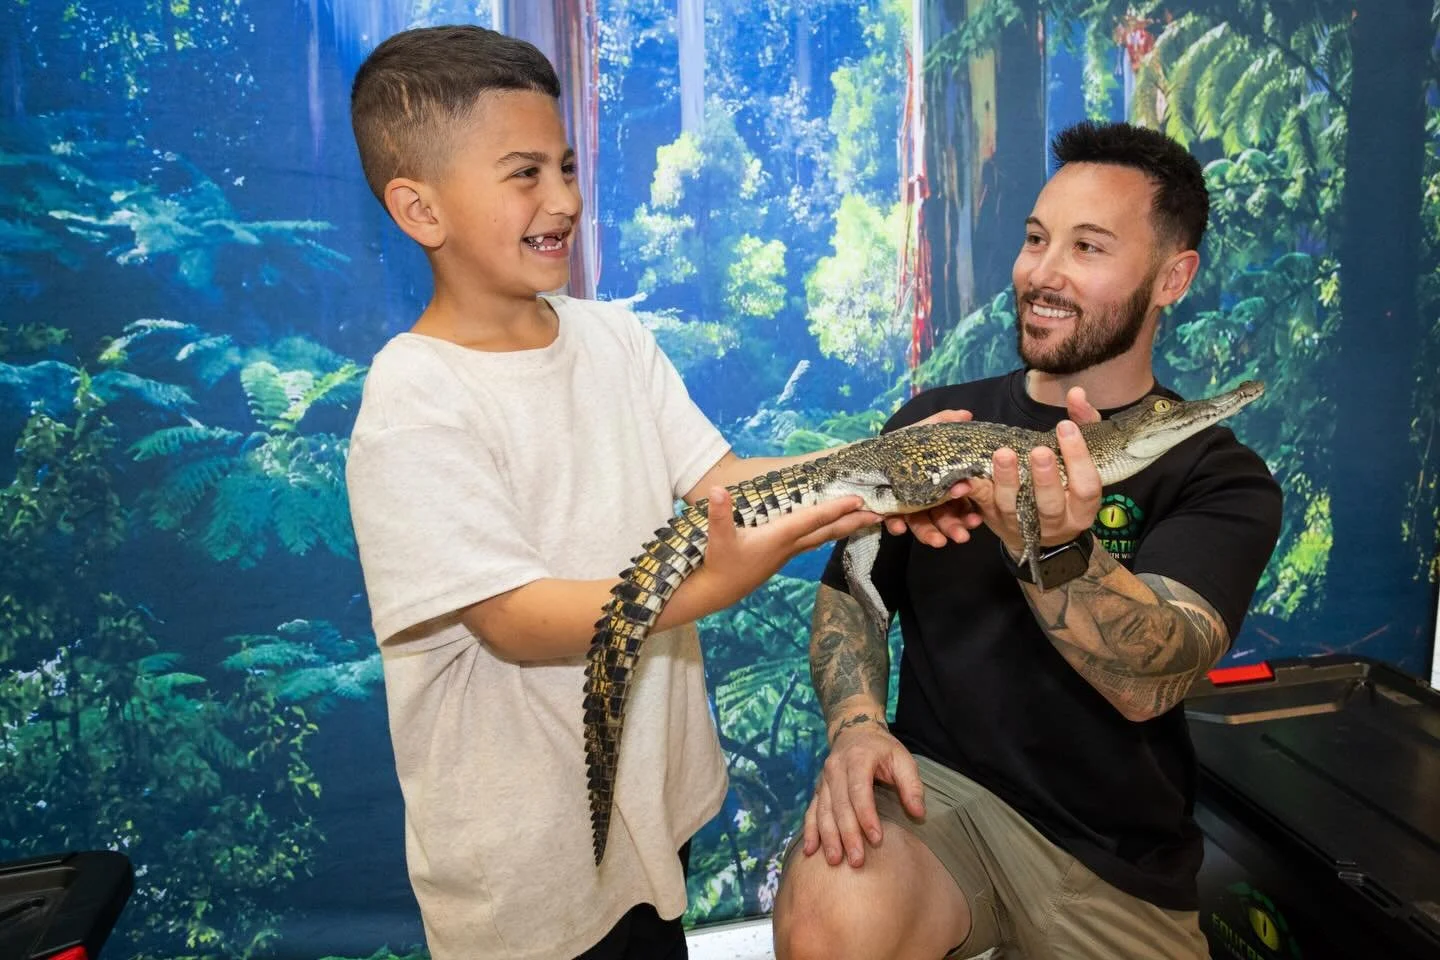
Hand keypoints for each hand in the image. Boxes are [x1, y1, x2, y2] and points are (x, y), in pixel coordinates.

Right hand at [696, 487, 879, 611]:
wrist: (717, 592)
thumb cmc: (719, 564)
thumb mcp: (717, 538)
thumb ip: (719, 514)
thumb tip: (717, 490)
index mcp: (779, 537)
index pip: (812, 520)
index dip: (835, 509)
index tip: (858, 501)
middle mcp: (790, 546)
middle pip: (828, 531)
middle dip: (854, 521)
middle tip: (881, 513)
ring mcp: (789, 552)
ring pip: (824, 537)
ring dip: (846, 527)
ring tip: (866, 519)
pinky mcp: (783, 555)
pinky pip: (814, 541)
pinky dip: (830, 531)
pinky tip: (835, 529)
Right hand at [801, 717, 923, 867]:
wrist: (854, 730)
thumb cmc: (882, 749)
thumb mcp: (903, 758)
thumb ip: (912, 785)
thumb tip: (919, 813)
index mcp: (858, 759)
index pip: (859, 790)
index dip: (866, 815)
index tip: (876, 839)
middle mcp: (836, 769)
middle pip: (839, 805)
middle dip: (847, 834)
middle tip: (856, 861)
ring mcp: (824, 779)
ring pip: (823, 811)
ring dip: (828, 837)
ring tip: (835, 861)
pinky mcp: (818, 789)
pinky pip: (811, 811)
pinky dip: (809, 831)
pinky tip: (810, 850)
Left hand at [883, 408, 984, 547]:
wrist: (860, 455)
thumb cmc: (899, 445)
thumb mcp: (920, 432)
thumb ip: (941, 423)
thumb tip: (966, 414)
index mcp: (938, 481)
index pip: (958, 500)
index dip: (968, 510)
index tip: (977, 518)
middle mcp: (926, 496)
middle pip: (943, 515)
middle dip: (954, 527)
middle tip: (962, 536)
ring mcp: (907, 505)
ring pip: (922, 523)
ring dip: (930, 533)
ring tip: (938, 542)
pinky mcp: (887, 511)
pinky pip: (893, 521)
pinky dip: (896, 525)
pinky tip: (899, 527)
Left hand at [969, 387, 1102, 554]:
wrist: (1045, 530)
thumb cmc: (1067, 482)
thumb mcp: (1079, 455)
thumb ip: (1083, 424)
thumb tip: (1075, 393)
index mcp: (1082, 506)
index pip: (1086, 486)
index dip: (1078, 458)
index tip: (1065, 427)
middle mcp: (1057, 521)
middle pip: (1050, 503)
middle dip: (1044, 477)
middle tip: (1038, 450)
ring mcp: (1024, 525)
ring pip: (1015, 507)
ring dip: (1007, 480)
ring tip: (1003, 454)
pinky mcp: (997, 521)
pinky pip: (984, 507)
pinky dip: (976, 490)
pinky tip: (970, 473)